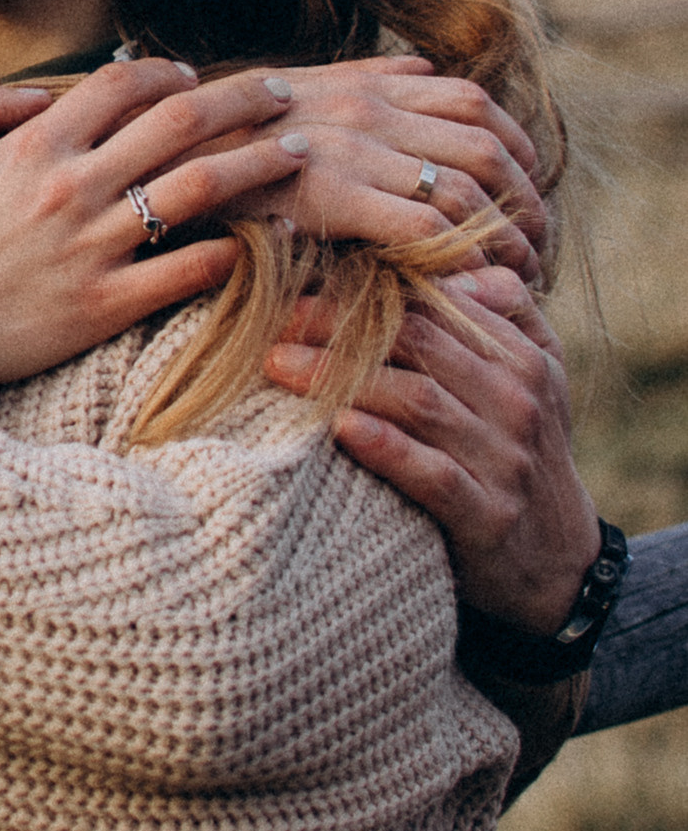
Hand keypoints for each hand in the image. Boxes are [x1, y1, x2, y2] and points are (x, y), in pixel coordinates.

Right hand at [0, 60, 309, 387]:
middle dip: (242, 99)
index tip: (191, 76)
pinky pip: (186, 271)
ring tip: (298, 153)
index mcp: (35, 147)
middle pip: (181, 123)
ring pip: (199, 189)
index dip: (165, 71)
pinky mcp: (104, 305)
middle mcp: (73, 187)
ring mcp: (94, 247)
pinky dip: (230, 252)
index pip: (122, 84)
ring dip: (258, 164)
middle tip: (282, 93)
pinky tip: (262, 241)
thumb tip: (36, 96)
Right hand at [224, 57, 546, 277]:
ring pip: (464, 192)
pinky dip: (459, 260)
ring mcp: (344, 153)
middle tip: (535, 254)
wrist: (152, 161)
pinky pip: (423, 231)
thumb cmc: (216, 139)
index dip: (519, 153)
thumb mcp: (289, 91)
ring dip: (503, 241)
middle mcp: (361, 112)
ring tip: (513, 282)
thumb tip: (422, 68)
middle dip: (526, 206)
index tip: (529, 198)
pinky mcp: (325, 201)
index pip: (475, 106)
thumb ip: (359, 79)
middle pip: (485, 150)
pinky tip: (466, 290)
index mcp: (363, 87)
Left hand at [263, 264, 598, 630]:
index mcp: (523, 357)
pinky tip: (337, 428)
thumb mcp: (531, 379)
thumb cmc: (518, 452)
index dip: (363, 288)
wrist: (558, 562)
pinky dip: (385, 447)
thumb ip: (501, 315)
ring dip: (341, 378)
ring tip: (277, 364)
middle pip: (417, 341)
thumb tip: (446, 269)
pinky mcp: (489, 514)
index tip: (299, 280)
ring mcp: (506, 459)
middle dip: (337, 324)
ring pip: (418, 400)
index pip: (435, 304)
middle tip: (273, 318)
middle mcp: (518, 400)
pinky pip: (433, 473)